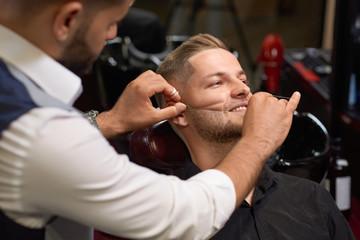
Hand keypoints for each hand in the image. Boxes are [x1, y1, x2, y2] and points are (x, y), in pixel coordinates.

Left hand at [97, 70, 185, 137]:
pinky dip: (153, 83)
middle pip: (159, 78)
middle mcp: (138, 83)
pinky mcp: (132, 85)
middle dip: (167, 87)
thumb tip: (181, 107)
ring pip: (152, 75)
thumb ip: (170, 112)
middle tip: (171, 98)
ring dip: (160, 83)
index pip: (163, 84)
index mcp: (143, 89)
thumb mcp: (154, 118)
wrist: (116, 121)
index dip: (173, 92)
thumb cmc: (132, 120)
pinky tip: (155, 92)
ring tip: (164, 94)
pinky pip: (145, 78)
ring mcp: (134, 83)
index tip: (176, 100)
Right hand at [214, 91, 299, 206]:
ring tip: (273, 122)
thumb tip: (268, 109)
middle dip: (272, 109)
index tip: (262, 113)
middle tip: (266, 121)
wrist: (256, 143)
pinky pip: (293, 103)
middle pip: (274, 100)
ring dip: (280, 110)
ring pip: (282, 104)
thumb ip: (259, 108)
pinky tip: (296, 95)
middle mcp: (269, 100)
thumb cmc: (251, 132)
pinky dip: (295, 98)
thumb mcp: (249, 115)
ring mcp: (279, 107)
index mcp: (257, 97)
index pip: (265, 97)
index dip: (264, 106)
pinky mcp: (287, 114)